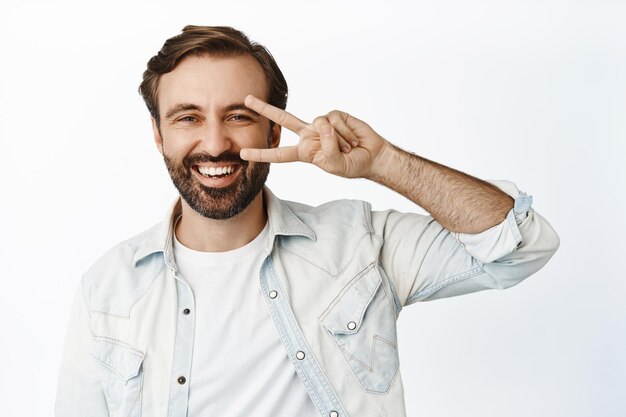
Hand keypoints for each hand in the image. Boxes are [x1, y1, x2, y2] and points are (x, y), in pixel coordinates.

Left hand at [240, 95, 389, 178]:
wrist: (372, 156)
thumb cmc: (352, 164)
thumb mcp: (336, 165)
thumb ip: (327, 149)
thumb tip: (323, 125)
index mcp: (305, 152)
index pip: (280, 153)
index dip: (262, 153)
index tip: (243, 153)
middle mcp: (310, 135)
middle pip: (284, 120)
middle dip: (265, 109)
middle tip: (247, 99)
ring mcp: (322, 124)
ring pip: (321, 124)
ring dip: (339, 140)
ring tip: (349, 148)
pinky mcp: (336, 115)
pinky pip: (334, 120)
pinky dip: (345, 132)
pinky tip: (353, 138)